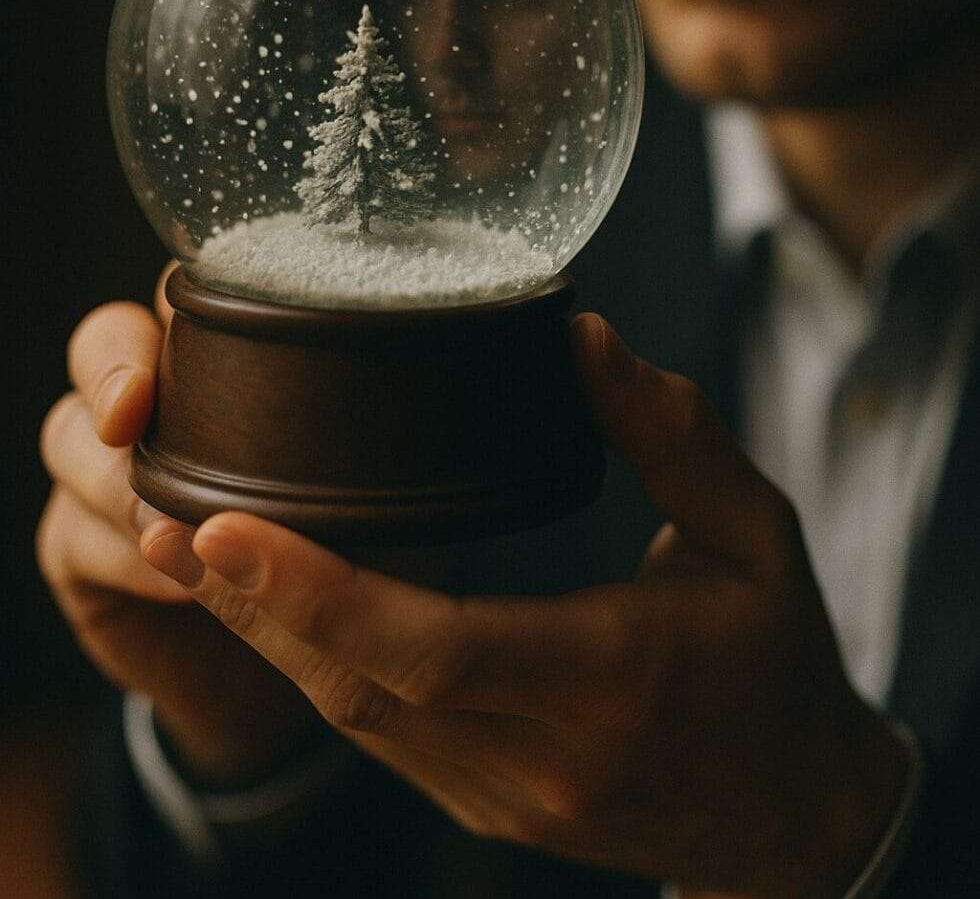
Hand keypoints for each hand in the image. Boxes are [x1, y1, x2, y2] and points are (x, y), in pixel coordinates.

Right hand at [36, 269, 322, 786]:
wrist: (277, 681)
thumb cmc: (341, 566)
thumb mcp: (362, 499)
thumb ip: (357, 453)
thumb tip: (397, 419)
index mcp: (226, 362)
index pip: (188, 293)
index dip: (179, 299)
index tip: (188, 324)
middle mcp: (157, 399)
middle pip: (105, 341)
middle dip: (114, 370)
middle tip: (130, 414)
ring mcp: (105, 469)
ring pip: (70, 434)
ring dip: (116, 480)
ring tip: (170, 526)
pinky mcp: (79, 546)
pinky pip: (70, 532)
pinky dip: (123, 558)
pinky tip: (179, 585)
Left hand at [140, 314, 909, 895]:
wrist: (792, 817)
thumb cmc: (775, 662)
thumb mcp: (756, 535)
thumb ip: (672, 435)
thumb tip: (586, 339)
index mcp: (607, 678)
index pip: (432, 648)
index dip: (318, 591)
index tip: (224, 526)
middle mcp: (537, 756)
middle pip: (356, 686)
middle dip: (250, 604)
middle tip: (164, 514)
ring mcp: (500, 798)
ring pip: (348, 719)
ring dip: (261, 636)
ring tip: (183, 548)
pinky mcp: (482, 806)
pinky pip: (374, 736)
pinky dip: (311, 665)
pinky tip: (266, 607)